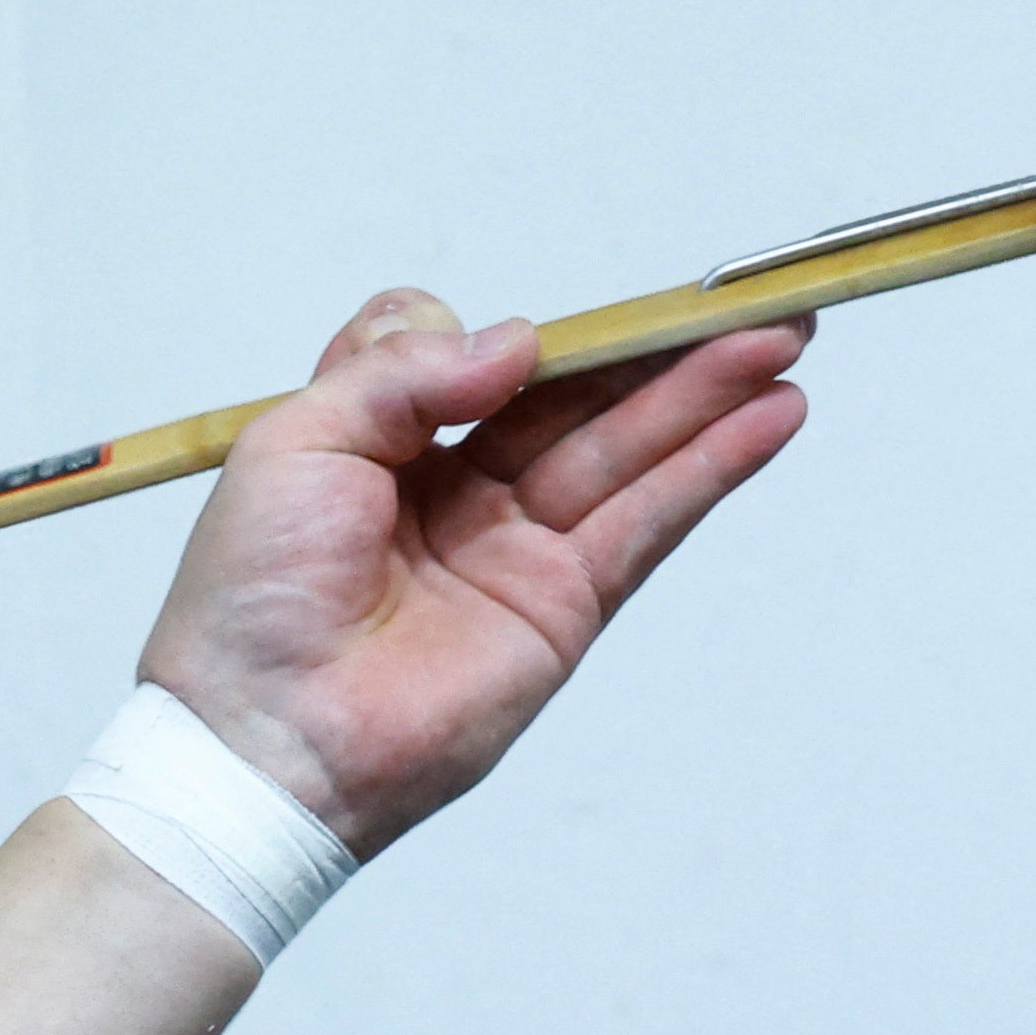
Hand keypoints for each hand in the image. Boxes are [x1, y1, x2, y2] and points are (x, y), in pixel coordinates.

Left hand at [134, 291, 808, 857]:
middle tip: (749, 299)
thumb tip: (514, 342)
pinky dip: (710, 467)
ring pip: (626, 452)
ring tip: (785, 338)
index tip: (577, 315)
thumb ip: (403, 374)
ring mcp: (515, 552)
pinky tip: (769, 416)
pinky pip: (648, 522)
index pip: (482, 367)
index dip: (543, 337)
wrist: (266, 735)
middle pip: (576, 403)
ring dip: (708, 395)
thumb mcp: (296, 441)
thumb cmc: (250, 596)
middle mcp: (455, 494)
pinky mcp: (562, 608)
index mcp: (379, 447)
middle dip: (660, 351)